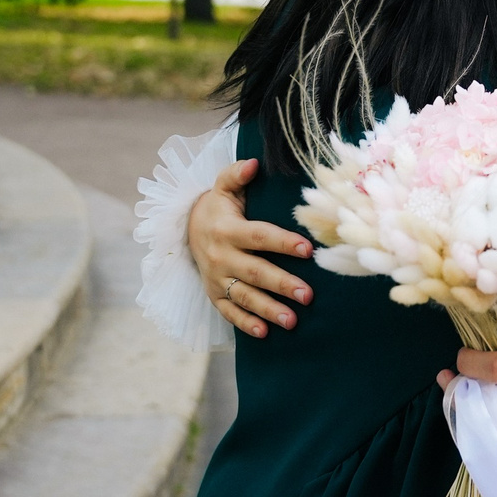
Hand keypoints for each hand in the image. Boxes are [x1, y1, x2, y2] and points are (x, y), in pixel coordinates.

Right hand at [190, 159, 314, 339]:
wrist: (188, 230)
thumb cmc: (219, 208)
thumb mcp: (223, 187)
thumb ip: (236, 174)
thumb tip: (254, 163)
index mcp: (228, 229)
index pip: (259, 236)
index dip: (283, 242)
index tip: (308, 249)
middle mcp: (220, 256)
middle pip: (255, 272)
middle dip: (282, 284)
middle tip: (308, 295)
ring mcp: (216, 279)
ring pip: (244, 296)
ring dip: (268, 309)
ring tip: (292, 321)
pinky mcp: (214, 295)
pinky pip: (229, 313)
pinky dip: (245, 324)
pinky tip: (264, 333)